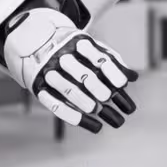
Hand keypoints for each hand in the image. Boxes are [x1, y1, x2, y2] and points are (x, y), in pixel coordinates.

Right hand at [1, 8, 138, 131]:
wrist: (33, 40)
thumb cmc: (71, 49)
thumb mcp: (89, 47)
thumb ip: (110, 60)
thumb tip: (133, 76)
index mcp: (78, 44)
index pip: (97, 58)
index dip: (111, 71)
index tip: (123, 85)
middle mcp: (62, 56)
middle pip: (82, 75)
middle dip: (98, 89)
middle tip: (111, 101)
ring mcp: (48, 71)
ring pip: (68, 90)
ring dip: (84, 103)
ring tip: (100, 114)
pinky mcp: (38, 86)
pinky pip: (55, 104)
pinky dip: (72, 116)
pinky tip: (92, 126)